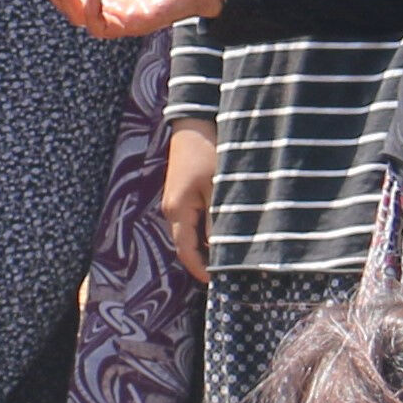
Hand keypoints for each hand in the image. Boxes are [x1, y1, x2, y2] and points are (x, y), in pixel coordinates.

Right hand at [156, 117, 218, 284]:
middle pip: (187, 245)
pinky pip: (193, 218)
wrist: (196, 119)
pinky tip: (224, 228)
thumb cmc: (209, 151)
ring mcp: (175, 199)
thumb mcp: (219, 188)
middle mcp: (171, 208)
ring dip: (208, 243)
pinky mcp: (182, 190)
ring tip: (231, 252)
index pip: (186, 252)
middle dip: (206, 260)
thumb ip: (219, 221)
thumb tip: (225, 251)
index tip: (219, 283)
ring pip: (191, 232)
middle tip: (231, 271)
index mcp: (177, 210)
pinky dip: (207, 229)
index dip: (201, 270)